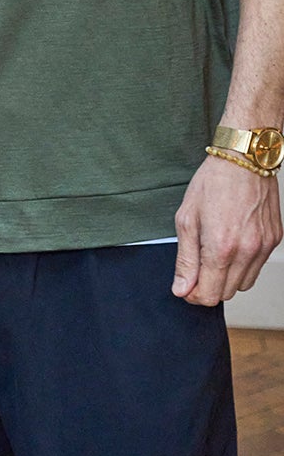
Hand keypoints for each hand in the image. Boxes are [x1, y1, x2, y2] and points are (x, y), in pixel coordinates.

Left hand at [172, 155, 282, 304]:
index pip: (209, 295)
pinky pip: (258, 267)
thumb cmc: (211, 184)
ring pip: (244, 284)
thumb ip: (185, 260)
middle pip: (226, 294)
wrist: (243, 159)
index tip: (186, 285)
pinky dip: (243, 264)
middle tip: (197, 269)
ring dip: (227, 278)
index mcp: (221, 247)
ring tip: (214, 254)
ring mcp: (264, 246)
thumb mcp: (186, 220)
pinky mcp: (275, 239)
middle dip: (209, 287)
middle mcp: (247, 251)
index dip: (193, 295)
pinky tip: (232, 244)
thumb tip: (181, 290)